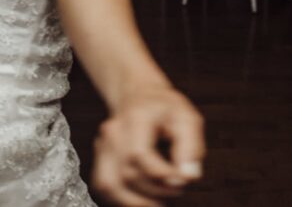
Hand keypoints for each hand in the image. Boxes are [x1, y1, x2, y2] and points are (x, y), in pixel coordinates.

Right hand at [92, 86, 204, 205]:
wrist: (138, 95)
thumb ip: (191, 148)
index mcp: (136, 118)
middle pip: (127, 174)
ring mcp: (103, 144)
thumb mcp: (187, 119)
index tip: (182, 180)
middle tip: (177, 187)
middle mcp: (114, 131)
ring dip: (134, 201)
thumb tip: (188, 177)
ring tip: (157, 200)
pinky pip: (103, 185)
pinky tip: (140, 198)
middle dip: (155, 190)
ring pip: (108, 184)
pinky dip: (120, 199)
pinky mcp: (100, 156)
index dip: (162, 175)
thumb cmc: (164, 107)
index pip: (139, 155)